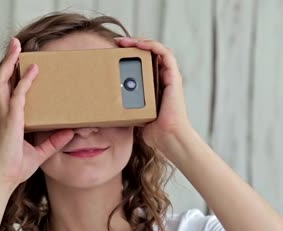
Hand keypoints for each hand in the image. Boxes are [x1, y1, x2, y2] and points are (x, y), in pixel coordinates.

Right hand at [0, 38, 73, 189]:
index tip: (19, 59)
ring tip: (17, 46)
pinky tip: (33, 71)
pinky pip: (18, 96)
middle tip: (16, 44)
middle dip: (7, 60)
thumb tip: (70, 132)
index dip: (12, 73)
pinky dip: (25, 82)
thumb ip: (54, 141)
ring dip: (10, 62)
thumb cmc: (16, 167)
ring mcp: (6, 115)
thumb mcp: (40, 152)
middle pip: (1, 79)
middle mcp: (5, 113)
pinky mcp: (11, 121)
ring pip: (3, 81)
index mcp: (9, 118)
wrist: (4, 181)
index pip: (8, 89)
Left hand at [115, 37, 192, 151]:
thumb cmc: (154, 131)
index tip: (114, 52)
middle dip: (132, 45)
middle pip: (149, 54)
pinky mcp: (173, 77)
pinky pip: (165, 54)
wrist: (168, 136)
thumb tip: (109, 107)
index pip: (144, 62)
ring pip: (157, 50)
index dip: (130, 54)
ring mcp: (169, 77)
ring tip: (125, 41)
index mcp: (154, 85)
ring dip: (141, 42)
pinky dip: (153, 46)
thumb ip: (128, 106)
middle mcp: (163, 78)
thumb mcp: (135, 114)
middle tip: (116, 43)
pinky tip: (140, 44)